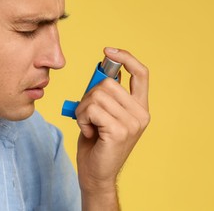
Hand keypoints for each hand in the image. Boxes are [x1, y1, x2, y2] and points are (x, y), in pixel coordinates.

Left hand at [75, 48, 149, 208]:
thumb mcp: (103, 112)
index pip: (141, 73)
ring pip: (97, 95)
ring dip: (83, 109)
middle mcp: (141, 114)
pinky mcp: (120, 131)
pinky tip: (88, 131)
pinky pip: (92, 109)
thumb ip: (106, 94)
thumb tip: (101, 69)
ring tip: (88, 124)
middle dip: (88, 96)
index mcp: (139, 107)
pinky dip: (82, 119)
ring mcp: (132, 123)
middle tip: (87, 114)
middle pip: (108, 83)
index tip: (108, 50)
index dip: (126, 58)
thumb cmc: (96, 141)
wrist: (95, 172)